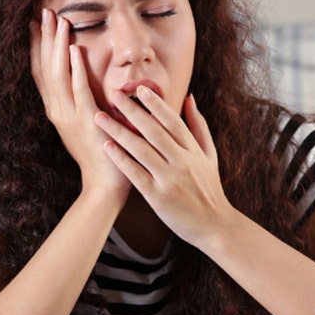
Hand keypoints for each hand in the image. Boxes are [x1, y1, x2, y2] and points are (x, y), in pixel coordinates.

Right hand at [30, 9, 130, 202]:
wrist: (104, 185)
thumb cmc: (100, 153)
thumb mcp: (84, 123)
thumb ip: (81, 101)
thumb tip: (81, 79)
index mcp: (57, 110)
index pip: (41, 72)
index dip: (36, 47)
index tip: (34, 24)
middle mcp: (58, 111)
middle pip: (45, 68)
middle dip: (44, 38)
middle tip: (44, 13)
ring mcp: (70, 117)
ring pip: (58, 75)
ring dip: (58, 47)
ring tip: (59, 22)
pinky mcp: (87, 122)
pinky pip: (80, 91)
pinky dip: (77, 70)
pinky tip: (77, 51)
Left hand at [94, 87, 241, 246]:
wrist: (215, 225)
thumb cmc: (209, 188)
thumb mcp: (209, 155)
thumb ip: (199, 126)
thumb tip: (189, 98)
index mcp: (193, 150)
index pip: (173, 121)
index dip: (156, 104)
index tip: (140, 89)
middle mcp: (182, 161)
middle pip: (154, 130)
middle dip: (132, 111)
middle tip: (114, 94)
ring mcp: (170, 179)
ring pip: (141, 149)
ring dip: (119, 131)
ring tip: (100, 117)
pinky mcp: (158, 196)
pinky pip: (136, 174)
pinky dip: (121, 159)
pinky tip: (107, 146)